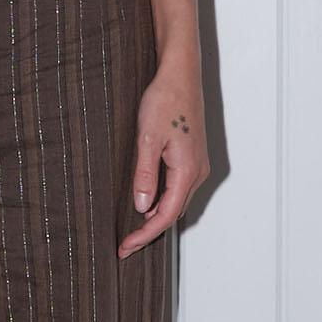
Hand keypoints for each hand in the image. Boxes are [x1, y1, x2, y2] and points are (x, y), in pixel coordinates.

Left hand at [119, 56, 207, 256]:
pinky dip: (162, 203)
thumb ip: (145, 174)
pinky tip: (146, 204)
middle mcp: (197, 172)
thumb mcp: (147, 138)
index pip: (166, 215)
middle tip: (125, 245)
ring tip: (132, 231)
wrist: (180, 75)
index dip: (145, 235)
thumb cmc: (165, 101)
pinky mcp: (192, 158)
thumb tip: (141, 207)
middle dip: (149, 232)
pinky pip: (178, 189)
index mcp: (187, 170)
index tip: (126, 246)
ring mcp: (197, 166)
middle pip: (174, 213)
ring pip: (177, 202)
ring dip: (156, 218)